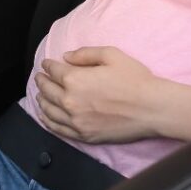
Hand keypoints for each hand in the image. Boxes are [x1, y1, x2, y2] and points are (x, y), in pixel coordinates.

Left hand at [34, 46, 159, 143]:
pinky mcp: (83, 135)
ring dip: (42, 100)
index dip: (49, 65)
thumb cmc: (134, 79)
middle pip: (48, 91)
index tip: (47, 63)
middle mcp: (70, 101)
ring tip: (40, 95)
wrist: (150, 108)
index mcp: (75, 79)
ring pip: (49, 111)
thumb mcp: (112, 55)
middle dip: (42, 82)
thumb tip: (66, 57)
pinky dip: (48, 121)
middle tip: (40, 77)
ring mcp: (75, 121)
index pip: (54, 71)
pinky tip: (45, 116)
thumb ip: (86, 54)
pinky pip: (58, 129)